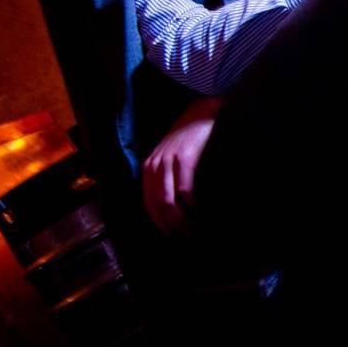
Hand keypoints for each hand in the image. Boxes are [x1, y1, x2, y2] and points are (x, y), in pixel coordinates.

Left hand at [142, 96, 223, 235]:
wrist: (200, 111)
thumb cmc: (186, 138)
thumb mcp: (167, 156)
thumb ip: (163, 176)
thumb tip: (169, 205)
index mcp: (148, 168)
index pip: (148, 203)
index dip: (159, 222)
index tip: (171, 234)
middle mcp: (154, 166)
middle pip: (158, 206)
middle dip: (171, 225)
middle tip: (186, 235)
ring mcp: (168, 162)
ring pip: (169, 202)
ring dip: (181, 220)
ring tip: (193, 228)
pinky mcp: (185, 158)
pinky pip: (185, 189)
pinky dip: (191, 204)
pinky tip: (198, 209)